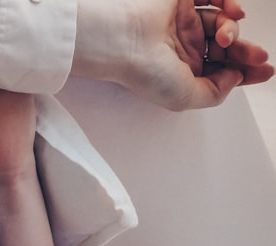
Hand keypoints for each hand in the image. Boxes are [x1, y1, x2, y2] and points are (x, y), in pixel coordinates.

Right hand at [73, 0, 273, 110]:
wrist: (123, 40)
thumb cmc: (143, 70)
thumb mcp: (185, 98)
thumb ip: (215, 93)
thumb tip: (235, 76)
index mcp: (180, 72)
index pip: (220, 70)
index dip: (245, 71)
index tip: (266, 71)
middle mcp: (182, 47)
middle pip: (226, 47)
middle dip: (245, 52)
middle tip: (257, 56)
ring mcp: (182, 23)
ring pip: (222, 22)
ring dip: (233, 29)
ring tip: (227, 36)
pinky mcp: (180, 0)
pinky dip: (229, 1)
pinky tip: (233, 12)